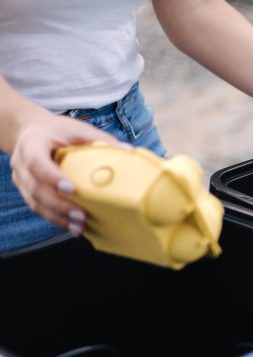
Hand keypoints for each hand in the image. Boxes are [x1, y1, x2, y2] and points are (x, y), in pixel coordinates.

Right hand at [10, 115, 120, 234]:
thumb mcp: (77, 129)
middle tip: (81, 215)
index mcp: (32, 143)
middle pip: (36, 188)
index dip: (52, 177)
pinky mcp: (26, 190)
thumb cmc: (57, 130)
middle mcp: (20, 162)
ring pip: (35, 202)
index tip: (72, 189)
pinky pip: (38, 208)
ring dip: (58, 217)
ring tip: (79, 227)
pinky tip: (72, 227)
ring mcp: (20, 178)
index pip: (37, 163)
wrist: (31, 131)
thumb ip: (99, 140)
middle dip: (59, 205)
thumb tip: (129, 151)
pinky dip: (55, 219)